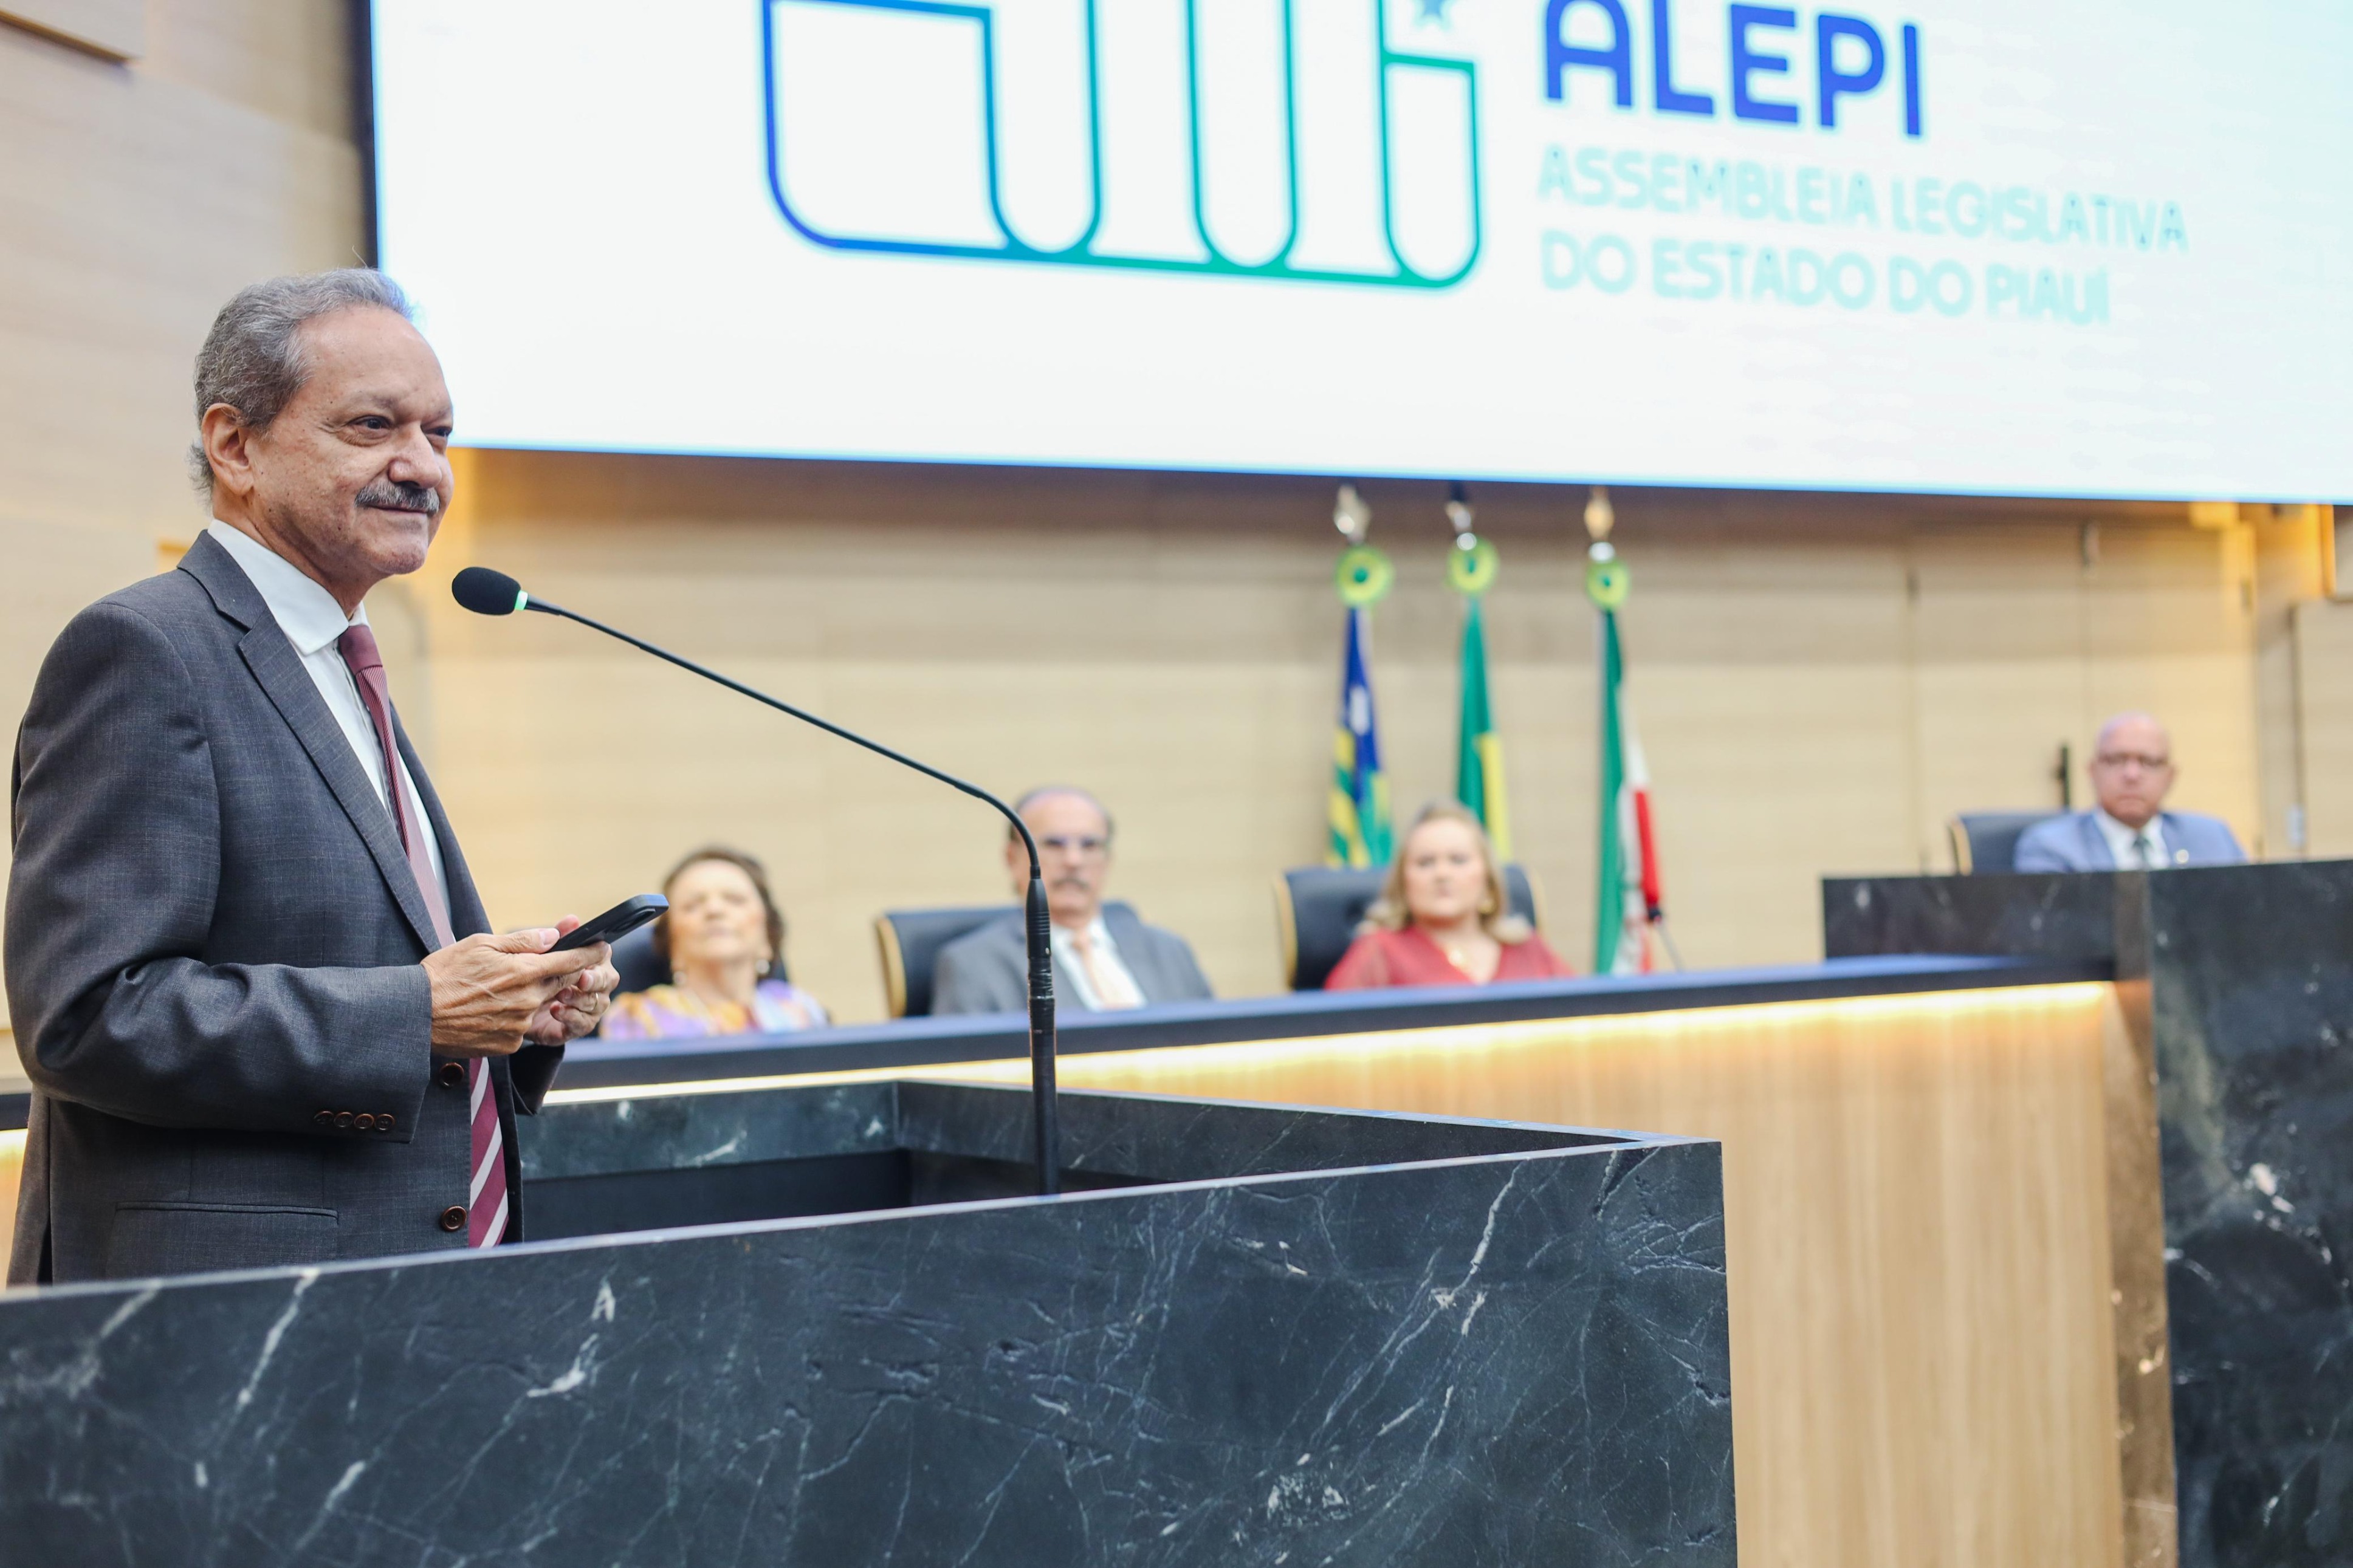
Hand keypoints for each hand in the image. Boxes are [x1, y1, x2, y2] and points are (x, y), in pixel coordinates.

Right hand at [423, 926, 600, 1056]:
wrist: (416, 1014)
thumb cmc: (444, 974)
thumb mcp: (481, 944)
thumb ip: (523, 941)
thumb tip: (553, 935)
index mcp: (525, 972)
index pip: (572, 961)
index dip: (590, 953)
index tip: (603, 946)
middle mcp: (528, 1000)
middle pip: (560, 985)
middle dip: (560, 974)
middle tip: (541, 966)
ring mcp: (520, 1026)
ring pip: (540, 1007)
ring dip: (532, 996)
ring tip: (499, 990)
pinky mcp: (509, 1045)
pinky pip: (523, 1029)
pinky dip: (514, 1018)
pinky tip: (490, 1010)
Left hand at [524, 915, 616, 1044]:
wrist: (500, 1007)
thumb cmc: (522, 973)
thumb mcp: (536, 951)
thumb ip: (557, 936)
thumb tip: (572, 920)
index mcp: (586, 960)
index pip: (602, 955)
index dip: (597, 956)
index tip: (586, 958)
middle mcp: (592, 983)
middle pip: (608, 980)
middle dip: (595, 980)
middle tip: (581, 980)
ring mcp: (586, 1006)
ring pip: (598, 1003)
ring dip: (581, 999)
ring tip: (560, 995)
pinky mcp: (574, 1026)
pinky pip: (584, 1024)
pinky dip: (573, 1017)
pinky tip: (556, 1010)